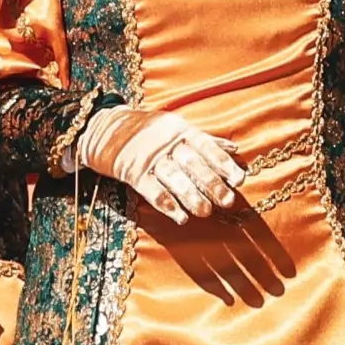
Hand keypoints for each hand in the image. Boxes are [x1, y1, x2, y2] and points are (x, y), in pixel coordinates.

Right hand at [78, 106, 253, 220]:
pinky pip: (152, 191)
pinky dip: (167, 205)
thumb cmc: (149, 131)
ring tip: (206, 212)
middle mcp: (165, 143)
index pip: (206, 146)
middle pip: (192, 164)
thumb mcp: (176, 128)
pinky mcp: (133, 173)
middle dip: (211, 183)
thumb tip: (234, 148)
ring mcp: (148, 158)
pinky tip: (180, 217)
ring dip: (191, 197)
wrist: (105, 129)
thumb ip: (205, 140)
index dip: (223, 163)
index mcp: (179, 129)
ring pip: (174, 179)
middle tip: (227, 201)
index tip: (239, 179)